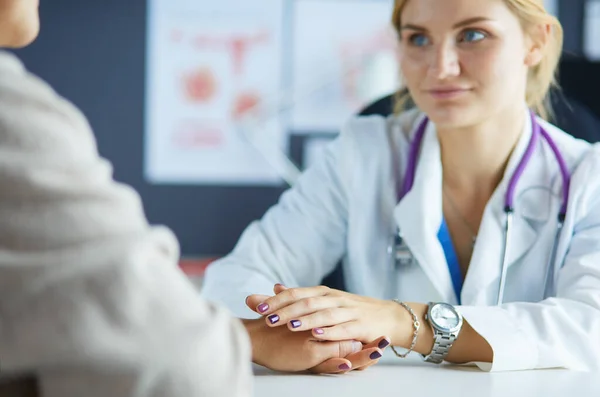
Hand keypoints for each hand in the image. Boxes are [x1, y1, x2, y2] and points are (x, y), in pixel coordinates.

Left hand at [248, 284, 404, 343]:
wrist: (386, 316)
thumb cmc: (349, 310)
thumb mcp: (324, 301)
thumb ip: (299, 297)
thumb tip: (274, 288)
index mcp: (323, 293)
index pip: (296, 293)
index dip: (277, 300)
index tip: (258, 306)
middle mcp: (334, 299)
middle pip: (307, 302)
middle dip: (287, 310)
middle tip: (268, 318)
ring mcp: (348, 311)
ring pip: (324, 314)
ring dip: (306, 319)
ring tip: (289, 325)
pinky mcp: (361, 326)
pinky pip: (344, 329)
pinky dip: (330, 331)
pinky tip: (318, 334)